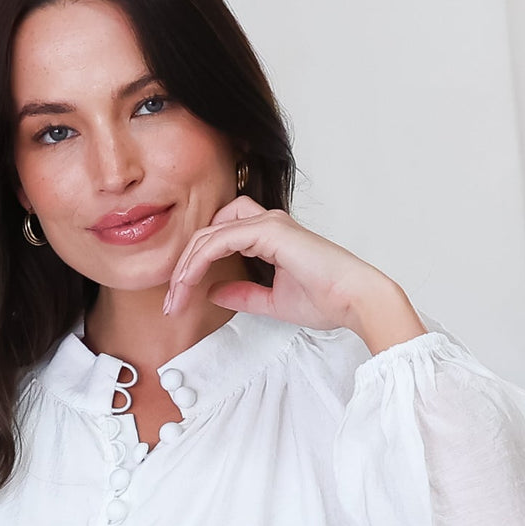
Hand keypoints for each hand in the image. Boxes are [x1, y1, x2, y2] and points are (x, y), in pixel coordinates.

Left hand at [163, 195, 400, 334]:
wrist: (354, 299)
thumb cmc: (326, 299)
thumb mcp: (271, 301)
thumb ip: (242, 294)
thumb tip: (212, 292)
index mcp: (267, 235)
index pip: (217, 240)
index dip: (193, 267)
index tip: (179, 300)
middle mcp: (265, 223)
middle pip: (206, 234)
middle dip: (182, 268)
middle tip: (170, 302)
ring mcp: (267, 223)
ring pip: (208, 234)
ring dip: (186, 266)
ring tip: (175, 297)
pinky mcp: (269, 231)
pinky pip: (220, 240)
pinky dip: (200, 260)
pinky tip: (189, 282)